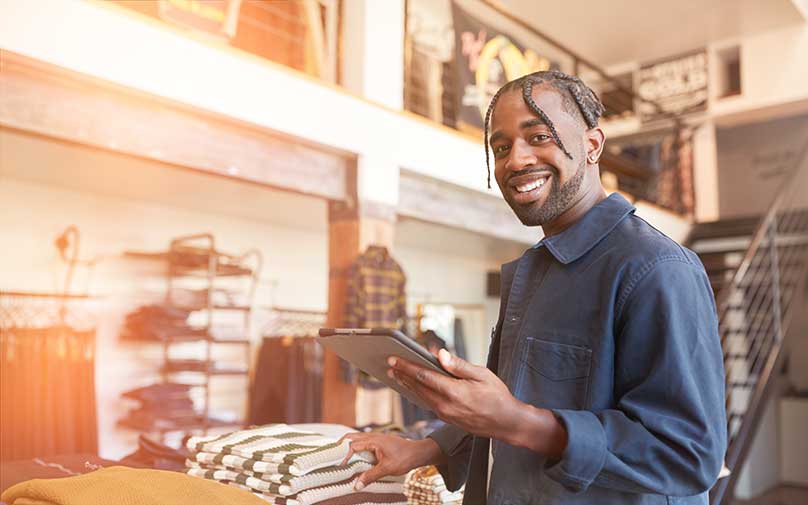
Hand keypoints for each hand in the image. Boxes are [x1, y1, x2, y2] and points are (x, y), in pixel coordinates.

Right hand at [340, 433, 443, 489]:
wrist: (418, 452)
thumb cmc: (404, 458)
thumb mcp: (387, 469)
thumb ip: (370, 476)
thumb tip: (356, 485)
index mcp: (373, 440)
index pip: (352, 445)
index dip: (344, 455)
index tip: (340, 465)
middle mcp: (373, 437)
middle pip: (351, 437)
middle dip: (341, 445)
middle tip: (333, 456)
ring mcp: (376, 438)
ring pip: (357, 438)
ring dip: (348, 446)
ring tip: (341, 457)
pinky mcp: (379, 442)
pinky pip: (363, 442)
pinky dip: (356, 448)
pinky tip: (355, 457)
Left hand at [389, 349, 567, 456]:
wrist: (507, 424)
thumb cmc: (498, 396)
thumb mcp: (482, 375)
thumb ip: (459, 365)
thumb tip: (439, 354)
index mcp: (454, 392)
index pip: (424, 376)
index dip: (407, 366)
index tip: (394, 359)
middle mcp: (446, 405)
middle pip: (418, 387)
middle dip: (402, 374)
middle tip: (388, 364)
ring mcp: (445, 414)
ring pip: (421, 396)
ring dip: (407, 384)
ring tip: (395, 374)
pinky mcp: (447, 418)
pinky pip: (428, 403)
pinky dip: (418, 393)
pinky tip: (413, 387)